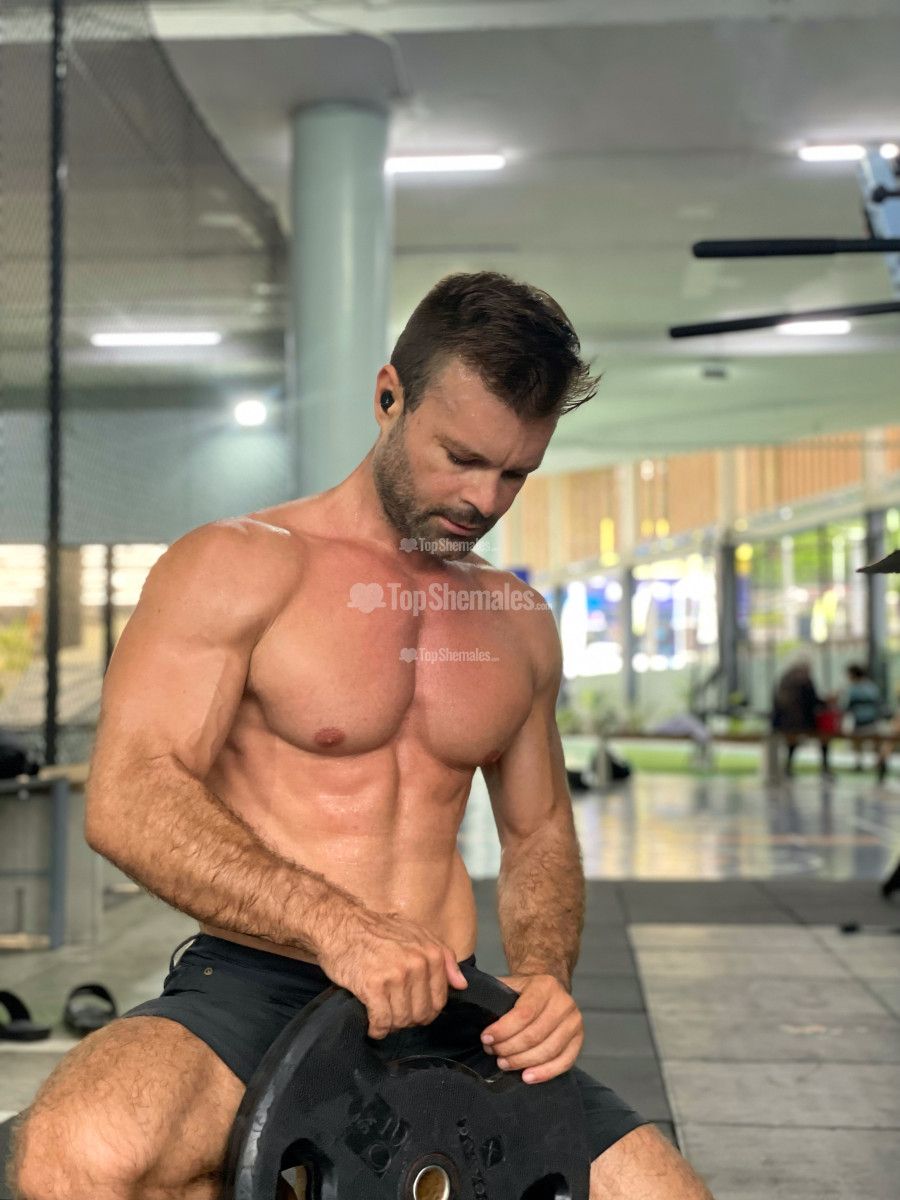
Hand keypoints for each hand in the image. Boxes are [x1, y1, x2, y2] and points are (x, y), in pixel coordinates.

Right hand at [316, 907, 466, 1038]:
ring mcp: (396, 976)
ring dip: (391, 1024)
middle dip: (408, 1019)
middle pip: (421, 1014)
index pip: (439, 1000)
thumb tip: (461, 984)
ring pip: (401, 1020)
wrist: (342, 925)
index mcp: (432, 954)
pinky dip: (377, 1029)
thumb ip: (444, 957)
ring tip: (381, 1014)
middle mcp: (417, 965)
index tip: (411, 1007)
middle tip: (393, 1011)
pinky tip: (372, 1024)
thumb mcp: (417, 934)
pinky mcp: (373, 987)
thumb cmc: (377, 931)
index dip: (425, 1010)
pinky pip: (382, 1022)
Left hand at [479, 974, 582, 1083]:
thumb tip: (461, 995)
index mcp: (545, 985)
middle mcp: (564, 1003)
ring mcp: (574, 1022)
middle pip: (535, 1035)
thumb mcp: (509, 984)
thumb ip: (490, 992)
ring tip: (504, 1063)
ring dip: (522, 1061)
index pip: (523, 1014)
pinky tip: (527, 1077)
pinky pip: (564, 1062)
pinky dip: (545, 1072)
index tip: (486, 1038)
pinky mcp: (579, 1040)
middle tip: (493, 1052)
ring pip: (548, 1050)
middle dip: (509, 1048)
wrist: (549, 991)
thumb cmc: (523, 992)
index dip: (503, 1030)